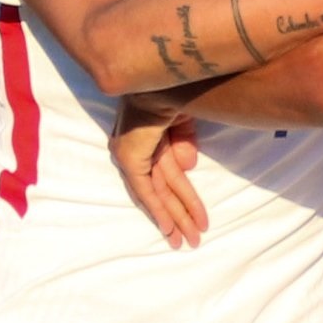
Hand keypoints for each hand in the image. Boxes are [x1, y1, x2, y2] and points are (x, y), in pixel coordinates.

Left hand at [109, 104, 209, 248]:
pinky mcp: (131, 159)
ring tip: (189, 241)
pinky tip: (168, 229)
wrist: (160, 81)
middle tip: (191, 240)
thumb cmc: (172, 91)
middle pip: (162, 191)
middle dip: (179, 216)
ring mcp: (131, 156)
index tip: (191, 217)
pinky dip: (158, 211)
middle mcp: (136, 150)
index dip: (179, 197)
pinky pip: (145, 191)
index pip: (163, 175)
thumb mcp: (182, 121)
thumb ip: (183, 144)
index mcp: (147, 139)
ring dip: (176, 219)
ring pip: (158, 196)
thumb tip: (188, 167)